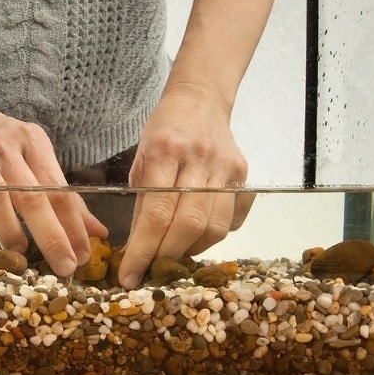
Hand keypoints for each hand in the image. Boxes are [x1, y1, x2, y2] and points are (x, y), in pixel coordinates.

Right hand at [0, 96, 107, 275]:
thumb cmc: (1, 144)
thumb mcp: (35, 157)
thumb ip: (64, 196)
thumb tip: (98, 232)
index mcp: (34, 142)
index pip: (60, 189)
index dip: (74, 226)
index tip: (83, 255)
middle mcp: (6, 147)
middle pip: (33, 195)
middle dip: (51, 235)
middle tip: (64, 266)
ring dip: (9, 229)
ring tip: (20, 252)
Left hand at [118, 85, 254, 288]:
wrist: (200, 99)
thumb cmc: (163, 130)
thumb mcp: (141, 157)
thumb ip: (142, 201)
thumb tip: (138, 247)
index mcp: (165, 151)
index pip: (155, 214)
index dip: (142, 251)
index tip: (129, 275)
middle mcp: (199, 159)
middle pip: (187, 225)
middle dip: (166, 256)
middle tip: (150, 271)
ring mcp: (226, 167)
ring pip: (214, 228)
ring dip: (191, 250)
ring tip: (173, 253)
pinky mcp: (244, 174)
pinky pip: (234, 220)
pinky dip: (215, 236)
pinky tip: (197, 234)